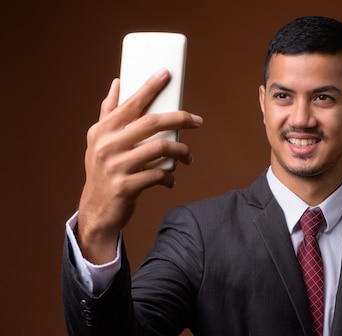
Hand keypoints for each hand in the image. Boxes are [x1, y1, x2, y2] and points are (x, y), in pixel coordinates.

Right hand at [77, 69, 202, 263]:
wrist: (97, 210)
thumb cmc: (102, 170)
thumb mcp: (98, 140)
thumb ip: (108, 112)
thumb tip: (117, 82)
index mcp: (102, 130)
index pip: (131, 103)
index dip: (150, 87)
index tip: (167, 73)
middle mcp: (107, 145)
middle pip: (152, 123)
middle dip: (180, 118)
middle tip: (197, 121)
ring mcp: (116, 167)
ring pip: (161, 149)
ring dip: (181, 151)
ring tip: (188, 156)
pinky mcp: (126, 187)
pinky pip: (159, 175)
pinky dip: (170, 176)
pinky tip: (172, 179)